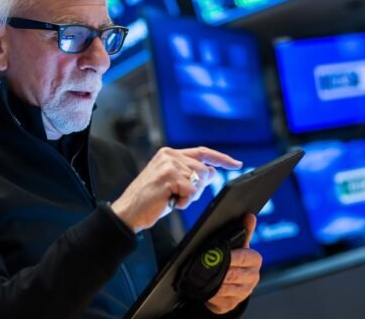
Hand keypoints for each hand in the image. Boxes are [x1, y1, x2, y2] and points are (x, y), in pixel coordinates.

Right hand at [111, 146, 241, 231]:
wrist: (128, 212)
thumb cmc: (150, 200)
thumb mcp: (172, 183)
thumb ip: (189, 174)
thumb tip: (212, 172)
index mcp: (169, 153)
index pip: (202, 152)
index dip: (221, 158)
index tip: (236, 163)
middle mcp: (169, 155)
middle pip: (204, 169)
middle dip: (200, 187)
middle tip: (181, 196)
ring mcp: (169, 165)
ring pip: (199, 180)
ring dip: (190, 195)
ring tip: (172, 198)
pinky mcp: (169, 177)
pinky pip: (192, 190)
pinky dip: (185, 201)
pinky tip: (171, 202)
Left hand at [205, 214, 261, 314]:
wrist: (234, 285)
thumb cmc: (236, 260)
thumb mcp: (240, 245)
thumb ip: (244, 231)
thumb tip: (249, 216)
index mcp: (255, 260)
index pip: (243, 257)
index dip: (231, 256)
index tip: (220, 253)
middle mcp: (252, 277)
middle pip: (233, 274)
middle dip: (219, 270)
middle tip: (207, 264)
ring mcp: (244, 292)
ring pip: (225, 287)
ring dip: (213, 282)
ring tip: (204, 275)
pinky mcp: (233, 303)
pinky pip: (219, 298)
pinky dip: (211, 293)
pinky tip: (206, 287)